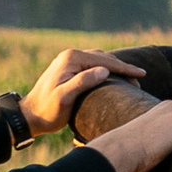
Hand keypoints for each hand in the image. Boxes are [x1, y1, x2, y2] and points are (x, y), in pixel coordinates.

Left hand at [21, 48, 145, 134]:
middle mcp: (70, 55)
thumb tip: (104, 70)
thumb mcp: (64, 98)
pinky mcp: (70, 68)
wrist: (29, 116)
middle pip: (104, 58)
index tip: (141, 74)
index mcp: (71, 59)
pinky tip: (114, 76)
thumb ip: (82, 82)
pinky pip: (93, 64)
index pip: (105, 61)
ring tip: (131, 78)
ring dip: (116, 67)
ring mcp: (69, 61)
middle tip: (140, 79)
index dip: (125, 68)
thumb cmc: (47, 110)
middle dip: (123, 68)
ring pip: (100, 60)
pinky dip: (107, 69)